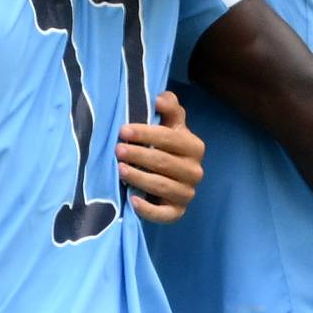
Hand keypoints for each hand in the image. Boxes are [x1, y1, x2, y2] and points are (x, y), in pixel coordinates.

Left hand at [119, 91, 203, 222]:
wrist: (165, 177)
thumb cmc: (164, 146)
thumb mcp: (169, 124)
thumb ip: (169, 108)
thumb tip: (160, 98)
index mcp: (194, 146)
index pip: (170, 138)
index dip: (146, 133)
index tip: (123, 130)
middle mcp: (195, 171)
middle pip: (164, 162)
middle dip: (139, 154)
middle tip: (117, 149)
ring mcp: (187, 193)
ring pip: (162, 186)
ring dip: (139, 177)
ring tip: (120, 170)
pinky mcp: (177, 212)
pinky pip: (164, 214)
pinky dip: (148, 209)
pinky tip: (132, 200)